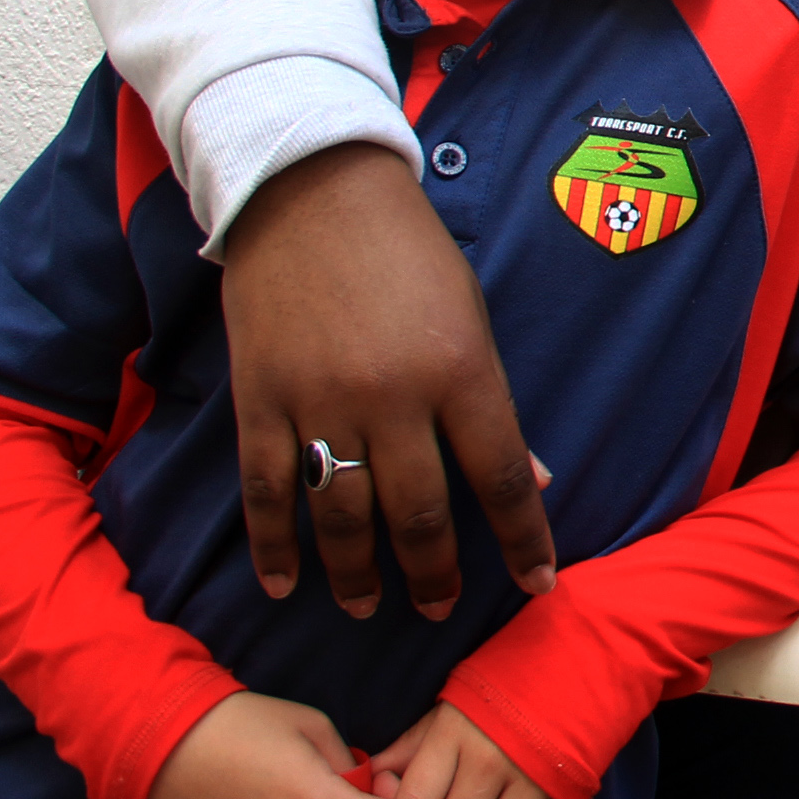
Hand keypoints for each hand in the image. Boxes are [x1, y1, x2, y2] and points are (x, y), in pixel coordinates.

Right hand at [221, 144, 554, 620]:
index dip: (524, 539)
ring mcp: (320, 401)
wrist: (310, 190)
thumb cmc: (407, 251)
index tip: (538, 585)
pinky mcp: (260, 399)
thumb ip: (494, 404)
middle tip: (439, 607)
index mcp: (461, 370)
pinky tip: (285, 583)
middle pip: (419, 512)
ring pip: (342, 517)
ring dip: (358, 574)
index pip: (501, 477)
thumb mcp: (471, 316)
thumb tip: (531, 480)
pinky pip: (266, 492)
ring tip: (368, 606)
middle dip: (434, 573)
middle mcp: (393, 395)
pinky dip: (274, 546)